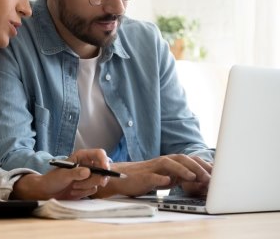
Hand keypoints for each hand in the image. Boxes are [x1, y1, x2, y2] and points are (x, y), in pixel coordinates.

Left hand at [13, 148, 109, 199]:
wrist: (47, 192)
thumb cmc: (53, 179)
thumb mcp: (63, 175)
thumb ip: (76, 173)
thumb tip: (88, 172)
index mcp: (82, 156)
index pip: (99, 154)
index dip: (104, 160)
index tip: (105, 169)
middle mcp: (87, 165)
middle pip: (102, 169)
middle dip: (97, 177)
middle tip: (96, 183)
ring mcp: (88, 176)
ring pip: (98, 181)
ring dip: (86, 186)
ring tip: (73, 186)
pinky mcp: (87, 186)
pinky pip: (93, 189)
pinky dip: (84, 192)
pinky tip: (74, 191)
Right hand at [95, 154, 211, 197]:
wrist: (122, 177)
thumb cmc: (146, 178)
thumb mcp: (167, 177)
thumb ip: (181, 177)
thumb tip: (201, 181)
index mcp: (170, 162)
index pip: (190, 160)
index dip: (204, 165)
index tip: (218, 174)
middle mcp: (163, 162)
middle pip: (182, 158)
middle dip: (197, 167)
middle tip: (210, 177)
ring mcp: (153, 168)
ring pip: (169, 163)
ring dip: (182, 170)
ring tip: (193, 177)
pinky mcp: (143, 176)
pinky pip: (152, 176)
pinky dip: (160, 178)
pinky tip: (167, 182)